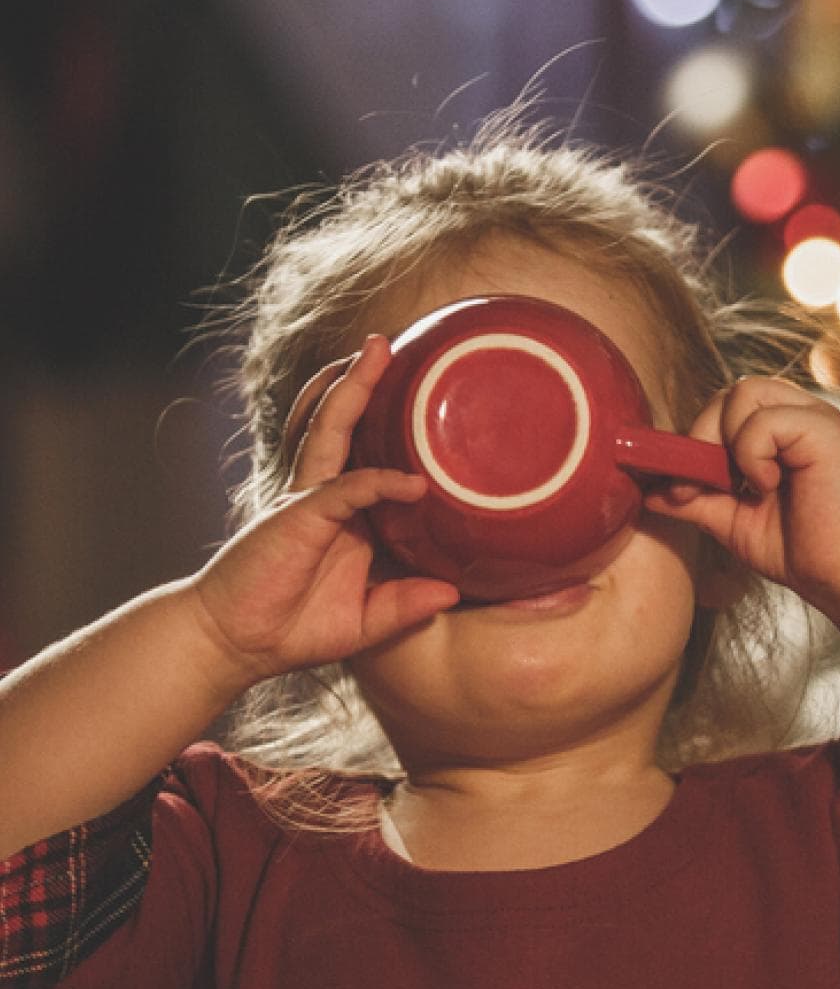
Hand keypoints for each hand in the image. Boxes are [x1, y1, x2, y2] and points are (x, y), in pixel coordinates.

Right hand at [190, 338, 459, 683]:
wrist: (237, 643)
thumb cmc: (293, 627)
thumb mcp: (366, 620)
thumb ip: (406, 604)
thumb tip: (452, 592)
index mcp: (342, 514)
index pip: (368, 457)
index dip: (388, 430)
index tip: (424, 404)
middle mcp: (322, 496)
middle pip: (343, 425)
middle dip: (363, 382)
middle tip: (388, 344)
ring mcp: (306, 500)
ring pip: (331, 432)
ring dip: (353, 391)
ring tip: (375, 353)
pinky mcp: (298, 518)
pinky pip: (344, 490)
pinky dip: (379, 482)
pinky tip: (412, 482)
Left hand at [640, 377, 839, 616]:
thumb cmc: (802, 551)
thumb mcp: (733, 522)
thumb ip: (695, 500)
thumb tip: (648, 492)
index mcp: (782, 431)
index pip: (724, 407)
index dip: (694, 439)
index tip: (681, 487)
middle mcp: (799, 415)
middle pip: (729, 392)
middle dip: (701, 437)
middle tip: (699, 487)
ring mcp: (814, 416)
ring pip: (743, 393)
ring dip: (727, 442)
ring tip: (746, 487)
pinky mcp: (824, 427)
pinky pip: (763, 420)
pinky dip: (753, 455)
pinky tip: (771, 487)